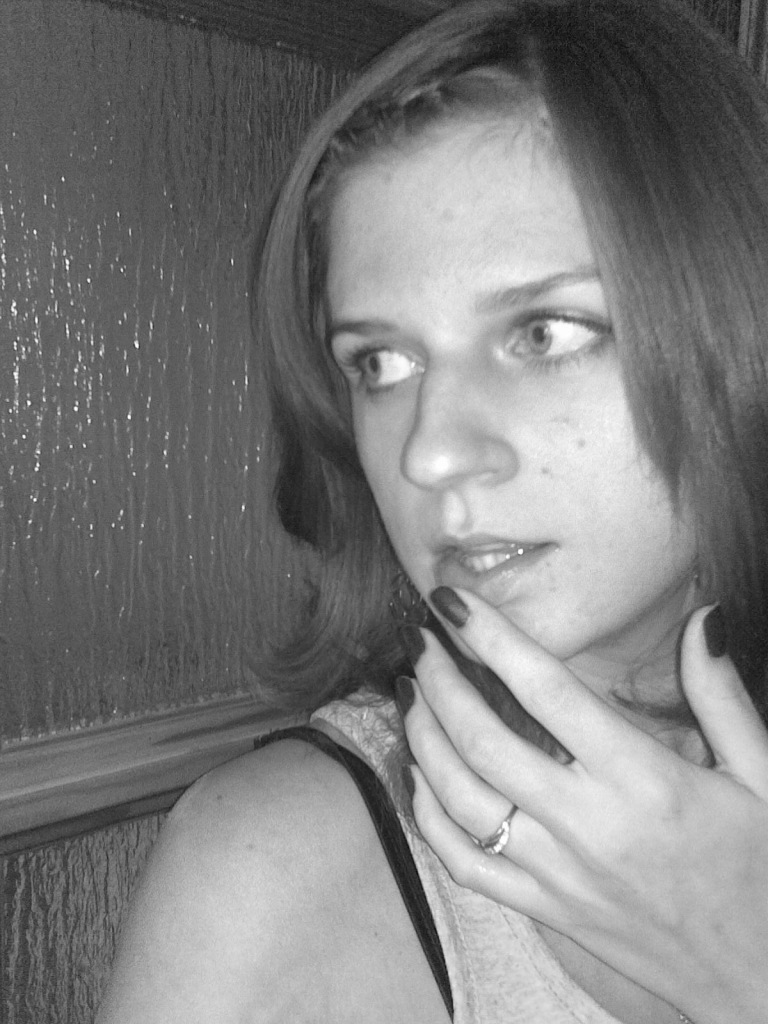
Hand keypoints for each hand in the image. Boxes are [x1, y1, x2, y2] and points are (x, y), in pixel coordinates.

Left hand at [402, 591, 767, 1023]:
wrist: (761, 980)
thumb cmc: (765, 869)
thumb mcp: (764, 776)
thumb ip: (723, 695)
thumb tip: (706, 617)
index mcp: (644, 780)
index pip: (548, 690)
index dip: (491, 638)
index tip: (452, 602)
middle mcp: (588, 825)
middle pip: (484, 740)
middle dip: (441, 682)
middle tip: (423, 642)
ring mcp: (558, 874)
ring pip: (460, 799)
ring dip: (423, 739)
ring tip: (412, 693)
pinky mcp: (545, 910)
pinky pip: (465, 864)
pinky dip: (428, 817)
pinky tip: (417, 777)